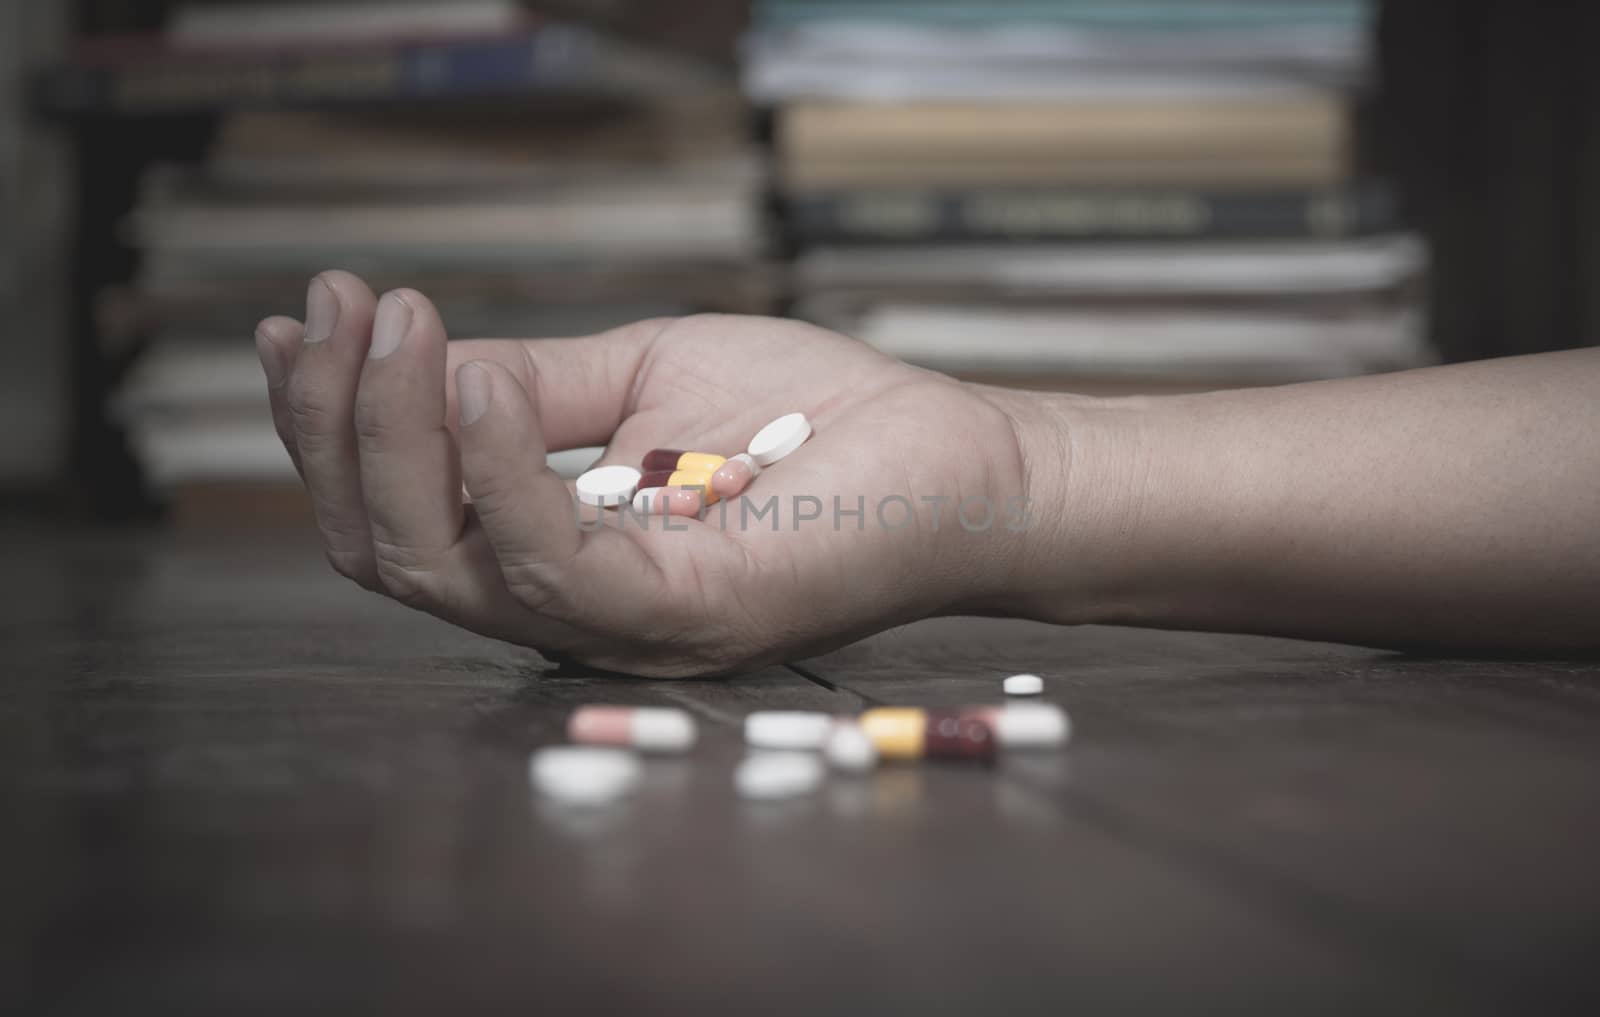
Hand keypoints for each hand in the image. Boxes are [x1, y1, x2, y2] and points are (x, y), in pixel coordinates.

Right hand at [256, 271, 1036, 675]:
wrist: (958, 460)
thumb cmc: (816, 422)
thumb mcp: (646, 378)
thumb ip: (534, 384)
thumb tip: (416, 360)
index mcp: (554, 555)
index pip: (401, 515)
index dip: (333, 422)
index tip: (307, 314)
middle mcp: (570, 607)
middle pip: (391, 550)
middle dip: (334, 426)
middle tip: (329, 310)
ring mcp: (623, 624)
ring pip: (444, 565)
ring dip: (393, 435)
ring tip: (394, 323)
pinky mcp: (684, 612)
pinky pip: (552, 558)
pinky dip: (497, 464)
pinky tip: (474, 374)